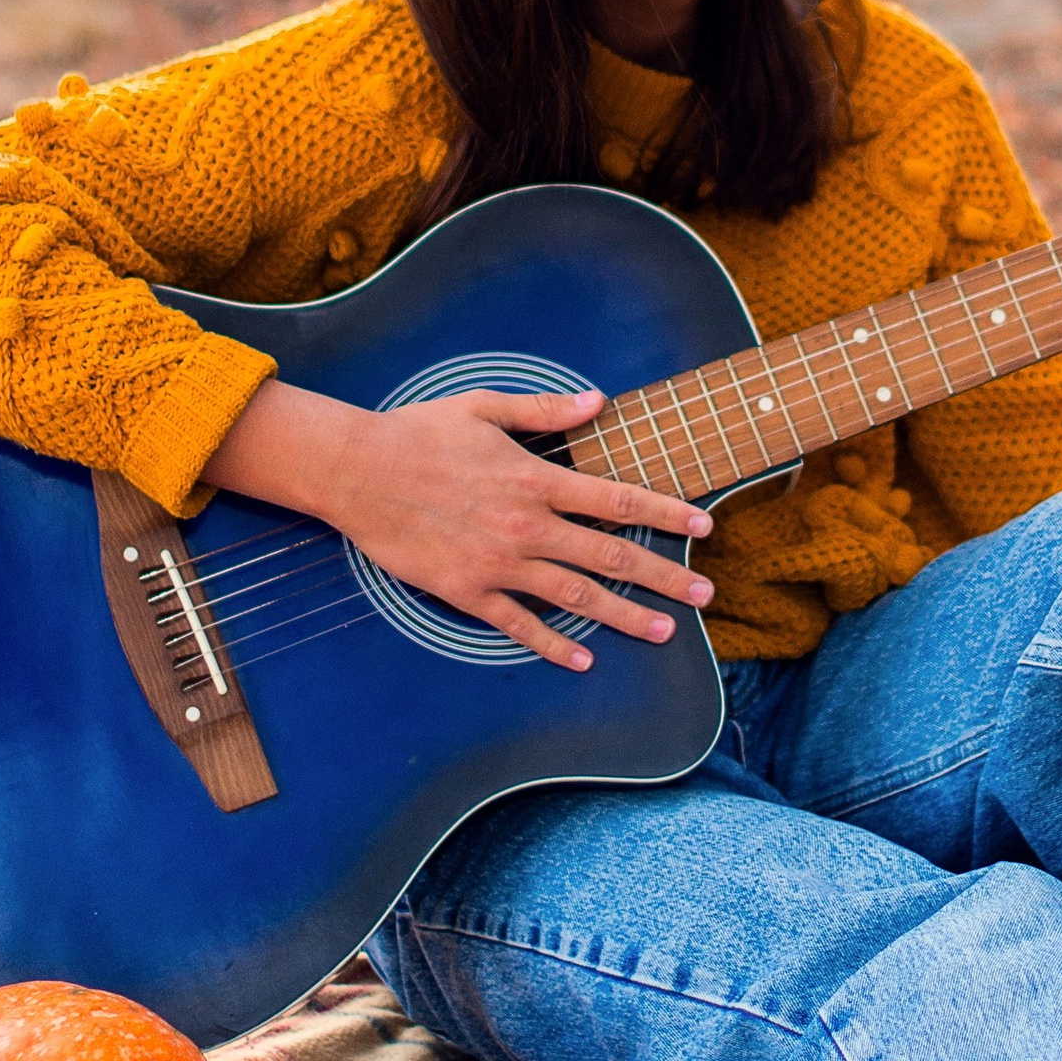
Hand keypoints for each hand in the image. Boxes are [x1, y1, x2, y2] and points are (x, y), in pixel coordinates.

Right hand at [205, 378, 712, 673]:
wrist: (355, 474)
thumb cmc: (418, 434)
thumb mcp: (483, 407)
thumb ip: (544, 410)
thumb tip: (597, 401)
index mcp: (534, 481)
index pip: (615, 500)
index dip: (665, 513)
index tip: (703, 526)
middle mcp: (525, 527)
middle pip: (609, 556)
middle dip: (663, 577)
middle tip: (706, 595)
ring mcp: (497, 564)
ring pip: (575, 596)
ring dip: (624, 616)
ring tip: (664, 632)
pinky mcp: (467, 592)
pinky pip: (519, 624)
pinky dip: (553, 644)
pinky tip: (584, 659)